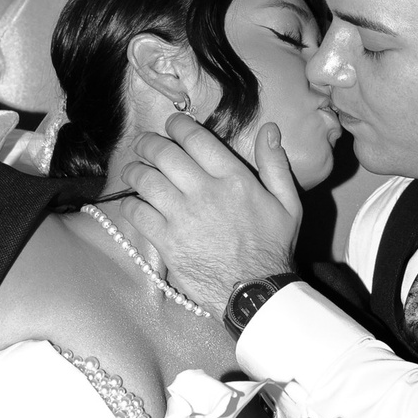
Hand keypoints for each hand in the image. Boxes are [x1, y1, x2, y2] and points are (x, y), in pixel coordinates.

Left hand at [119, 115, 300, 317]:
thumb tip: (269, 129)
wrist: (255, 293)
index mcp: (234, 178)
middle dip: (148, 143)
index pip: (196, 138)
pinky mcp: (167, 241)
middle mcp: (205, 192)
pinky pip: (137, 213)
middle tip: (143, 145)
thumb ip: (276, 164)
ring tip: (132, 171)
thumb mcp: (287, 204)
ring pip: (145, 179)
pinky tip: (134, 203)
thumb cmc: (273, 248)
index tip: (171, 124)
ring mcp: (182, 216)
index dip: (177, 125)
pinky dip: (130, 204)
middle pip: (164, 153)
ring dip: (134, 170)